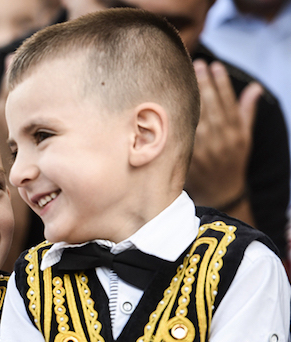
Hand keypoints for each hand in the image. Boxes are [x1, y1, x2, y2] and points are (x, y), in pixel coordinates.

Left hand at [186, 60, 260, 210]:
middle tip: (196, 64)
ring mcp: (206, 148)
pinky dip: (179, 119)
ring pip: (197, 117)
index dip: (222, 83)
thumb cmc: (232, 160)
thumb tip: (255, 87)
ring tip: (184, 77)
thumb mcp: (244, 137)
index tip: (215, 65)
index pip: (229, 102)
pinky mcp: (191, 156)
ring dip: (191, 97)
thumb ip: (246, 112)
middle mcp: (222, 139)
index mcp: (236, 133)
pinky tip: (172, 104)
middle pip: (212, 107)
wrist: (220, 192)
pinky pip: (184, 134)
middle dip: (204, 84)